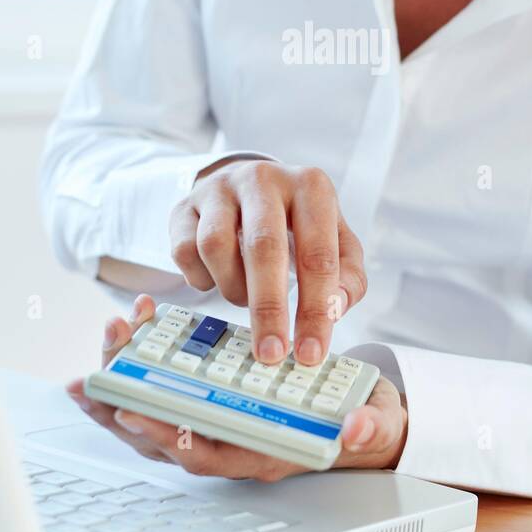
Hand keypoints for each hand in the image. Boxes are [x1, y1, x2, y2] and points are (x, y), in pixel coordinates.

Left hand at [66, 295, 408, 480]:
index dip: (166, 435)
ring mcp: (220, 424)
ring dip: (127, 377)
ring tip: (112, 336)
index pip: (206, 453)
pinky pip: (169, 389)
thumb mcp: (374, 422)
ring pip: (159, 411)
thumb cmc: (358, 422)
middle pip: (165, 435)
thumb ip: (368, 427)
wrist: (363, 422)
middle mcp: (235, 445)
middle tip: (97, 368)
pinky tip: (135, 330)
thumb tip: (356, 429)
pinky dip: (146, 362)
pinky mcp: (215, 399)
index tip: (134, 410)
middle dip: (124, 403)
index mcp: (266, 453)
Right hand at [168, 160, 367, 367]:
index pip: (317, 254)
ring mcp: (219, 189)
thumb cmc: (296, 221)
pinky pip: (184, 252)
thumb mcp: (334, 239)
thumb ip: (347, 275)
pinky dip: (201, 278)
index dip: (315, 308)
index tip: (310, 352)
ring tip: (246, 296)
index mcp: (310, 185)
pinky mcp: (185, 206)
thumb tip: (335, 308)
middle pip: (264, 248)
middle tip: (271, 353)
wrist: (244, 186)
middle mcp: (263, 179)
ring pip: (216, 247)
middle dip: (269, 309)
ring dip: (233, 289)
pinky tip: (217, 277)